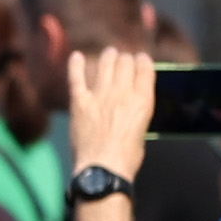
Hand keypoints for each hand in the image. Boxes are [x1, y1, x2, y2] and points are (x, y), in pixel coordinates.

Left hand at [66, 39, 156, 179]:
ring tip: (108, 53)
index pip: (145, 69)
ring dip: (107, 57)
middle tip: (122, 58)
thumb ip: (137, 112)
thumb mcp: (142, 129)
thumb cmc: (126, 156)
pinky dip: (76, 65)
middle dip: (125, 59)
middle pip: (125, 64)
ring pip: (104, 65)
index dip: (142, 61)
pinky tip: (76, 56)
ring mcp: (100, 95)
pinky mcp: (80, 102)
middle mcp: (122, 92)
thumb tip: (130, 108)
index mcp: (143, 99)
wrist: (103, 167)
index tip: (140, 58)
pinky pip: (77, 78)